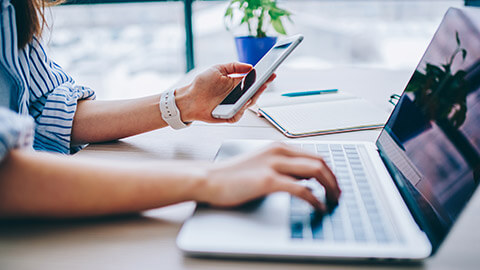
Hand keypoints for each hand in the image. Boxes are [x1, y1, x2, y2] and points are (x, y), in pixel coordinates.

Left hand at [175, 62, 275, 123]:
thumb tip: (250, 66)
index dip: (263, 77)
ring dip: (253, 97)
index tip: (271, 72)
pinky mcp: (229, 115)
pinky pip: (238, 114)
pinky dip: (241, 110)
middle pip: (254, 92)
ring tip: (256, 89)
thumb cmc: (201, 84)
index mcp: (236, 83)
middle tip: (266, 81)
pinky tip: (242, 103)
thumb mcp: (218, 69)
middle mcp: (237, 95)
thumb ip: (234, 66)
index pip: (253, 80)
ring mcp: (234, 106)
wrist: (189, 99)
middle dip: (262, 87)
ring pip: (249, 103)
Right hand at [195, 143, 340, 211]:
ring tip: (333, 200)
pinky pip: (301, 189)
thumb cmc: (233, 175)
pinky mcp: (268, 180)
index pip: (314, 155)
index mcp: (278, 147)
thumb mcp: (262, 163)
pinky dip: (315, 199)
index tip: (334, 184)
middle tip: (338, 194)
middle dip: (334, 179)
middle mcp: (279, 151)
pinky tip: (318, 206)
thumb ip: (283, 167)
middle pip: (320, 161)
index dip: (329, 171)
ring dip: (330, 187)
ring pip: (316, 171)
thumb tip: (305, 178)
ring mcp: (274, 164)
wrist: (210, 179)